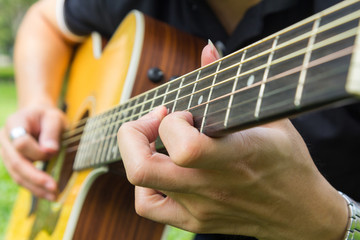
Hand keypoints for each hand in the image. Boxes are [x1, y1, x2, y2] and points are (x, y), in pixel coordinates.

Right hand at [0, 105, 64, 199]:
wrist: (39, 116)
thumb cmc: (48, 116)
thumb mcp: (54, 118)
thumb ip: (51, 132)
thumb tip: (50, 151)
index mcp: (14, 123)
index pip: (20, 143)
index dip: (37, 151)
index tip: (54, 151)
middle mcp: (4, 139)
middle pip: (16, 163)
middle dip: (36, 178)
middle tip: (54, 188)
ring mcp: (5, 153)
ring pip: (17, 174)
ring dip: (36, 188)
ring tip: (54, 196)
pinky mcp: (12, 163)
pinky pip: (21, 178)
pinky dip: (34, 187)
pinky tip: (47, 194)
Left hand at [117, 43, 347, 238]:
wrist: (299, 211)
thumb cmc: (288, 161)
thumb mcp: (269, 116)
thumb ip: (230, 81)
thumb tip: (206, 50)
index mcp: (236, 156)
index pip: (184, 146)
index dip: (170, 121)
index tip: (182, 112)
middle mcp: (212, 185)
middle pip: (141, 168)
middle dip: (133, 134)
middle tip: (153, 121)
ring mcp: (200, 206)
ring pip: (141, 184)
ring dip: (138, 153)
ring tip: (157, 142)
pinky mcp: (195, 221)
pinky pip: (147, 207)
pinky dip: (143, 185)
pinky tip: (161, 171)